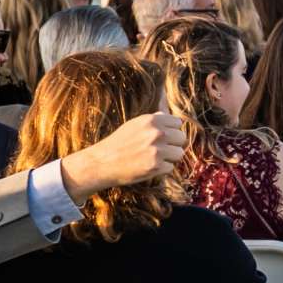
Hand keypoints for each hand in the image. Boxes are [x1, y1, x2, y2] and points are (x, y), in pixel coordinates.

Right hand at [59, 111, 187, 197]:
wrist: (101, 163)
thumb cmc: (118, 143)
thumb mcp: (134, 125)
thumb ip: (153, 120)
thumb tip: (167, 113)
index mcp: (151, 120)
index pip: (178, 123)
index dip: (172, 131)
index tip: (163, 137)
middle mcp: (156, 133)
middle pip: (182, 138)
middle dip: (173, 144)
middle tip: (160, 150)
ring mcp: (157, 150)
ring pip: (179, 153)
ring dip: (170, 158)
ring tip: (155, 158)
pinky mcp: (156, 166)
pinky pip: (170, 167)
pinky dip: (162, 169)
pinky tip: (148, 167)